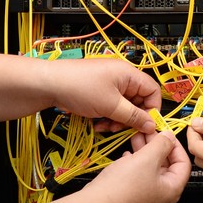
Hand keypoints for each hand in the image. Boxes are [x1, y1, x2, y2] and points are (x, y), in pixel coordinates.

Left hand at [46, 58, 160, 133]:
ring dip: (117, 120)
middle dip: (130, 118)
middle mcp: (121, 77)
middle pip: (138, 100)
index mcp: (129, 74)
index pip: (152, 90)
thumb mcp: (111, 106)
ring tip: (105, 127)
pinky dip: (107, 116)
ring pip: (123, 106)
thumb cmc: (80, 87)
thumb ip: (133, 116)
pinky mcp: (98, 91)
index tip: (145, 125)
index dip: (152, 109)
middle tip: (120, 129)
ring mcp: (109, 84)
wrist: (49, 84)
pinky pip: (111, 106)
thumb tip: (151, 124)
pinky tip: (97, 124)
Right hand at [84, 133, 189, 202]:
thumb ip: (162, 144)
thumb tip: (169, 137)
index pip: (183, 163)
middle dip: (157, 146)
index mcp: (172, 189)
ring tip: (136, 137)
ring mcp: (146, 197)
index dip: (175, 145)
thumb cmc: (123, 188)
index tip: (166, 134)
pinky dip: (135, 162)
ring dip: (145, 151)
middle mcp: (161, 196)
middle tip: (148, 132)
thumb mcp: (147, 158)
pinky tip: (127, 155)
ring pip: (150, 168)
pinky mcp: (131, 196)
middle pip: (166, 165)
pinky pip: (138, 175)